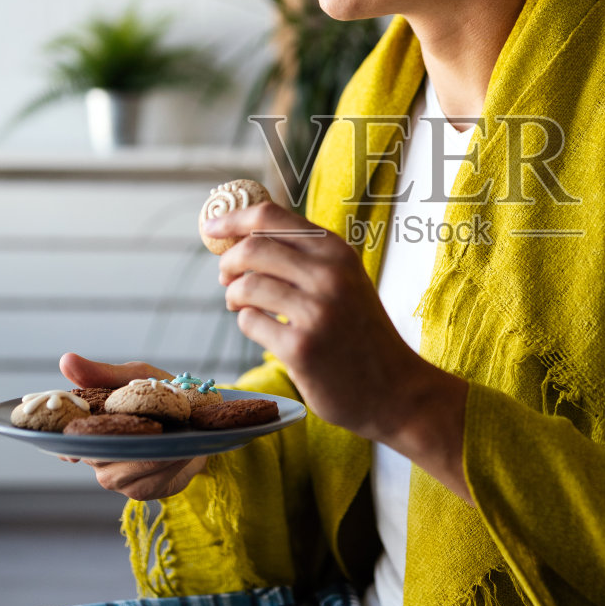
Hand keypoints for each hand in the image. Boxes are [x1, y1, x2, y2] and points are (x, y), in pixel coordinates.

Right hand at [56, 352, 204, 499]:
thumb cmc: (157, 394)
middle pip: (99, 457)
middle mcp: (96, 455)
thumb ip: (102, 374)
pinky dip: (166, 467)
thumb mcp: (134, 376)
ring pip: (123, 473)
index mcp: (89, 428)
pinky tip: (181, 453)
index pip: (65, 440)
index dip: (68, 443)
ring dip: (152, 456)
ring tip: (176, 439)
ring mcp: (115, 476)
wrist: (198, 417)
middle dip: (125, 443)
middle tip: (153, 428)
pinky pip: (148, 483)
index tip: (78, 445)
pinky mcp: (140, 489)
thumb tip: (65, 360)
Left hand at [207, 201, 470, 500]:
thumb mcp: (345, 280)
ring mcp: (315, 312)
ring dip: (233, 296)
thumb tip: (241, 235)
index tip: (209, 228)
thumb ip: (304, 256)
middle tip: (225, 277)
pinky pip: (250, 323)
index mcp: (336, 251)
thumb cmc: (361, 332)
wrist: (395, 389)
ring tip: (241, 306)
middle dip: (228, 263)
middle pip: (251, 249)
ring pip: (246, 286)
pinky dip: (248, 324)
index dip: (231, 219)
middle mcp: (328, 275)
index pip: (270, 217)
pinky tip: (266, 332)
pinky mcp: (301, 348)